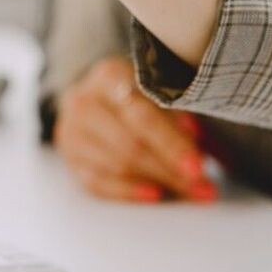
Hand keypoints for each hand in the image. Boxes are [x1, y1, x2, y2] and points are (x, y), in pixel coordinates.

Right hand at [54, 57, 215, 202]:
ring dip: (157, 183)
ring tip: (190, 192)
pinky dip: (128, 192)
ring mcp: (71, 131)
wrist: (94, 96)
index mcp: (109, 76)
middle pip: (129, 144)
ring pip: (115, 165)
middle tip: (202, 187)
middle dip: (170, 170)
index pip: (142, 115)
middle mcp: (83, 101)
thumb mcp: (155, 89)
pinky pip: (97, 182)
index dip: (172, 144)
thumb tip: (196, 142)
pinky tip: (155, 195)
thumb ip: (176, 113)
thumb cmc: (134, 94)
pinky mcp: (69, 157)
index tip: (197, 167)